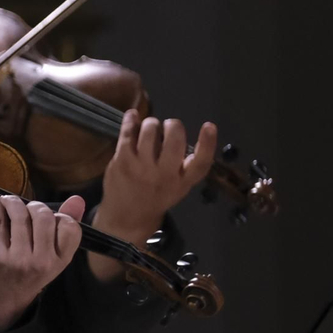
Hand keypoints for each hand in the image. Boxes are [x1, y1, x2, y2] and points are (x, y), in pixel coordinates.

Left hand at [0, 195, 83, 332]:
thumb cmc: (29, 275)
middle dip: (34, 206)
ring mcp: (19, 258)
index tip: (49, 216)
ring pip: (20, 215)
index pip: (70, 227)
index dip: (60, 215)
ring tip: (8, 202)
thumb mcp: (51, 257)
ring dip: (12, 202)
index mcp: (60, 261)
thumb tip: (78, 199)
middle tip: (26, 208)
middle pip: (44, 216)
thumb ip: (64, 228)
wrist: (0, 302)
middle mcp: (42, 261)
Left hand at [88, 111, 217, 282]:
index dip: (208, 143)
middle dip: (173, 125)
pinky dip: (130, 120)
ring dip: (151, 123)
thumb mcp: (178, 188)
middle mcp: (164, 174)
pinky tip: (132, 115)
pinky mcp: (122, 161)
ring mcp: (141, 167)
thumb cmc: (155, 198)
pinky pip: (127, 133)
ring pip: (150, 131)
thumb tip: (186, 137)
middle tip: (169, 126)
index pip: (201, 162)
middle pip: (174, 139)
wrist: (127, 217)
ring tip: (150, 128)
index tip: (209, 125)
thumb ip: (185, 167)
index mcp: (182, 182)